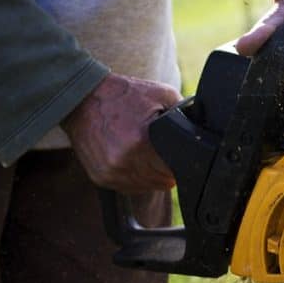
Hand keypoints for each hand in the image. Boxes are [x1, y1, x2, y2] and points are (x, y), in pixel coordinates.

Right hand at [62, 73, 181, 193]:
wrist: (81, 99)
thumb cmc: (124, 95)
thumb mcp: (162, 94)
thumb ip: (185, 113)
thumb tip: (202, 129)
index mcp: (141, 141)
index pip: (173, 170)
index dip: (181, 164)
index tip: (181, 156)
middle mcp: (123, 160)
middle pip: (162, 181)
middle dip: (167, 169)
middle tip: (162, 152)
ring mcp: (110, 171)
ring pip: (146, 187)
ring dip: (152, 176)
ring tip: (147, 154)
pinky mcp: (100, 177)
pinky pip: (128, 187)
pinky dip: (135, 178)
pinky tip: (134, 160)